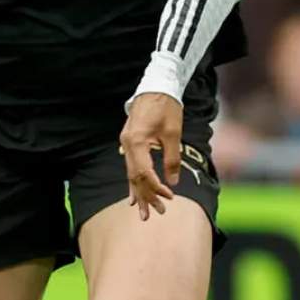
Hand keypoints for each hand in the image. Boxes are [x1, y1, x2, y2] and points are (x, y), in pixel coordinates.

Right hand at [120, 92, 185, 219]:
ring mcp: (126, 143)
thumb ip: (172, 159)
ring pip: (131, 174)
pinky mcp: (129, 142)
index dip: (156, 188)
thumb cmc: (166, 107)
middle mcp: (127, 144)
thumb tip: (172, 182)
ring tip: (144, 212)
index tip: (169, 197)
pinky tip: (134, 196)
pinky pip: (131, 166)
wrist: (156, 86)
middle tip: (157, 213)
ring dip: (139, 192)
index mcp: (137, 141)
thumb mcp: (173, 133)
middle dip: (147, 196)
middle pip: (135, 177)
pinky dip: (134, 181)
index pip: (145, 172)